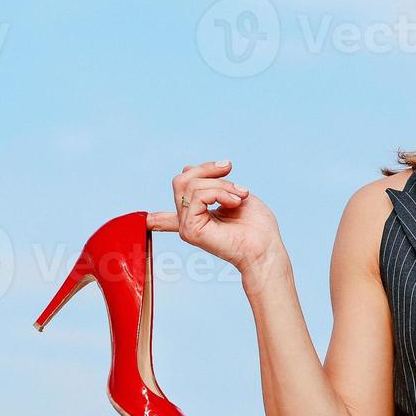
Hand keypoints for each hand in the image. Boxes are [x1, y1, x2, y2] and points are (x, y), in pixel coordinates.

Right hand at [147, 160, 283, 273]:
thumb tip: (186, 168)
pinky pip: (198, 196)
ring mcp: (187, 226)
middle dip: (209, 170)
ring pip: (191, 186)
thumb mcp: (233, 193)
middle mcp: (188, 222)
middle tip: (232, 174)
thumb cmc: (257, 225)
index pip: (165, 217)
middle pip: (182, 181)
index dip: (156, 219)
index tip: (149, 222)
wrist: (266, 247)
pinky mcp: (190, 230)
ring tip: (241, 195)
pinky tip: (235, 202)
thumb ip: (210, 183)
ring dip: (222, 184)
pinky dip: (220, 192)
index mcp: (198, 216)